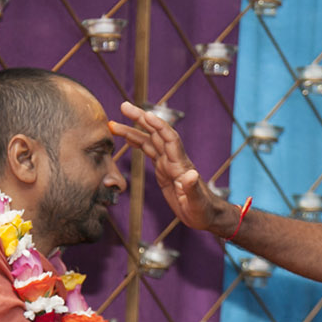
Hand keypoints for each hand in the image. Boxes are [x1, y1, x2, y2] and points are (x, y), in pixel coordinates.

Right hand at [113, 102, 231, 233]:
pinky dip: (137, 143)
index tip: (145, 114)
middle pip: (156, 133)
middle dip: (141, 119)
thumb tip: (192, 175)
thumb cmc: (203, 210)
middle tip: (124, 106)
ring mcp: (168, 164)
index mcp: (180, 165)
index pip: (169, 139)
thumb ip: (193, 189)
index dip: (158, 126)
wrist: (206, 215)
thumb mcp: (197, 203)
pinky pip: (149, 152)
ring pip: (149, 141)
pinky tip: (127, 138)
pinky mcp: (163, 170)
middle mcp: (174, 159)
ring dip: (133, 130)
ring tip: (114, 124)